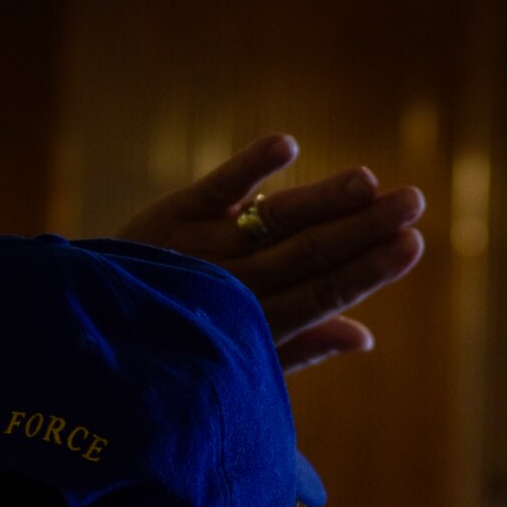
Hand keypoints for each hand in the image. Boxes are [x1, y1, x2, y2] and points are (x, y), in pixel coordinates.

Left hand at [120, 134, 425, 370]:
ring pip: (273, 223)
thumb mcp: (246, 361)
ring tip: (370, 181)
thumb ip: (304, 346)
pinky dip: (249, 169)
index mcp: (258, 326)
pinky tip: (287, 146)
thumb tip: (366, 337)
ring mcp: (201, 250)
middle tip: (413, 203)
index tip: (412, 245)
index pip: (324, 294)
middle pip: (308, 254)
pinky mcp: (171, 218)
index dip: (369, 271)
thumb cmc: (183, 353)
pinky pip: (215, 191)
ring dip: (323, 200)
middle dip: (364, 230)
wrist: (92, 339)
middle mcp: (234, 287)